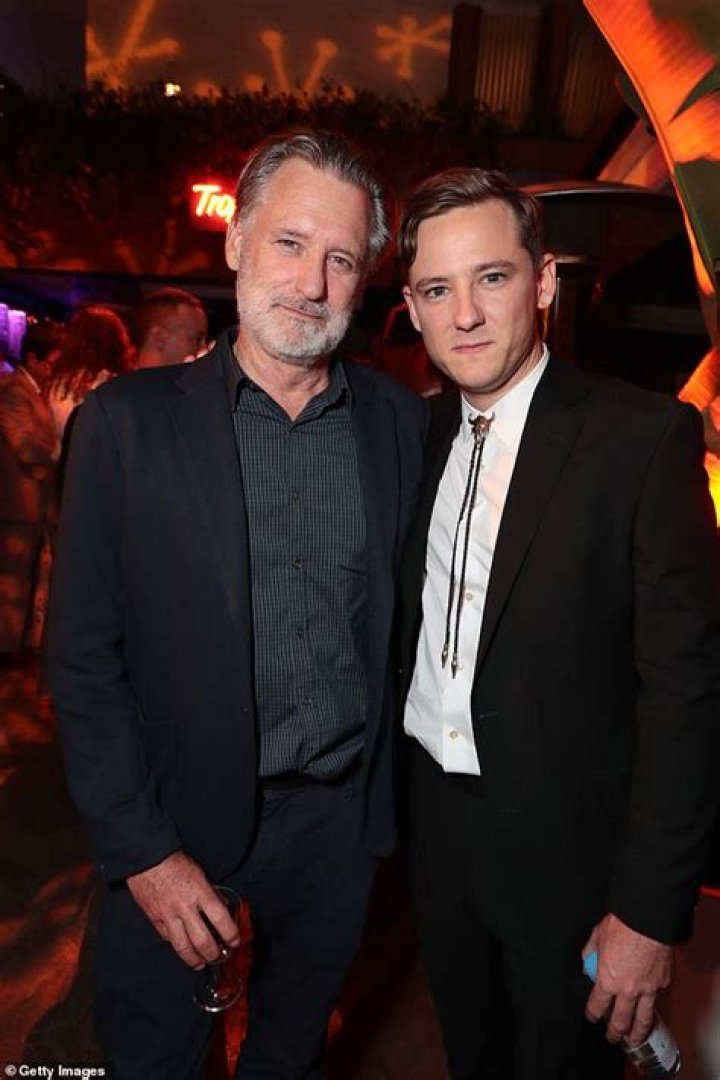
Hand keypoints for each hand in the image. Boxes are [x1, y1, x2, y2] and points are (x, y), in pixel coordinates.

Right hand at [126, 851, 240, 968]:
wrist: (147, 859)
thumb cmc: (174, 862)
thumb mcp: (200, 873)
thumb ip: (212, 892)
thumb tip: (224, 906)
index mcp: (200, 892)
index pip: (221, 919)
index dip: (230, 934)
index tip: (235, 940)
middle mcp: (185, 907)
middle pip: (203, 940)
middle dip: (213, 953)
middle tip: (218, 956)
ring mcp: (168, 915)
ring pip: (183, 946)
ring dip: (194, 959)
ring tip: (200, 963)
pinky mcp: (155, 919)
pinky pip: (168, 938)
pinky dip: (177, 946)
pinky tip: (183, 948)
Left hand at [583, 913, 672, 1046]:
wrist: (647, 919)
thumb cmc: (622, 925)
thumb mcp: (597, 937)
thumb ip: (591, 952)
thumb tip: (588, 960)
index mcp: (608, 980)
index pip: (597, 1006)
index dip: (593, 1014)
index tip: (592, 1016)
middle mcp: (628, 990)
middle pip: (621, 1022)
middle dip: (615, 1032)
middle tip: (613, 1037)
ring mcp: (648, 989)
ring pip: (643, 1019)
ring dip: (638, 1032)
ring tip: (635, 1038)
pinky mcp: (663, 983)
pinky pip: (657, 997)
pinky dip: (653, 1003)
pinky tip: (650, 1005)